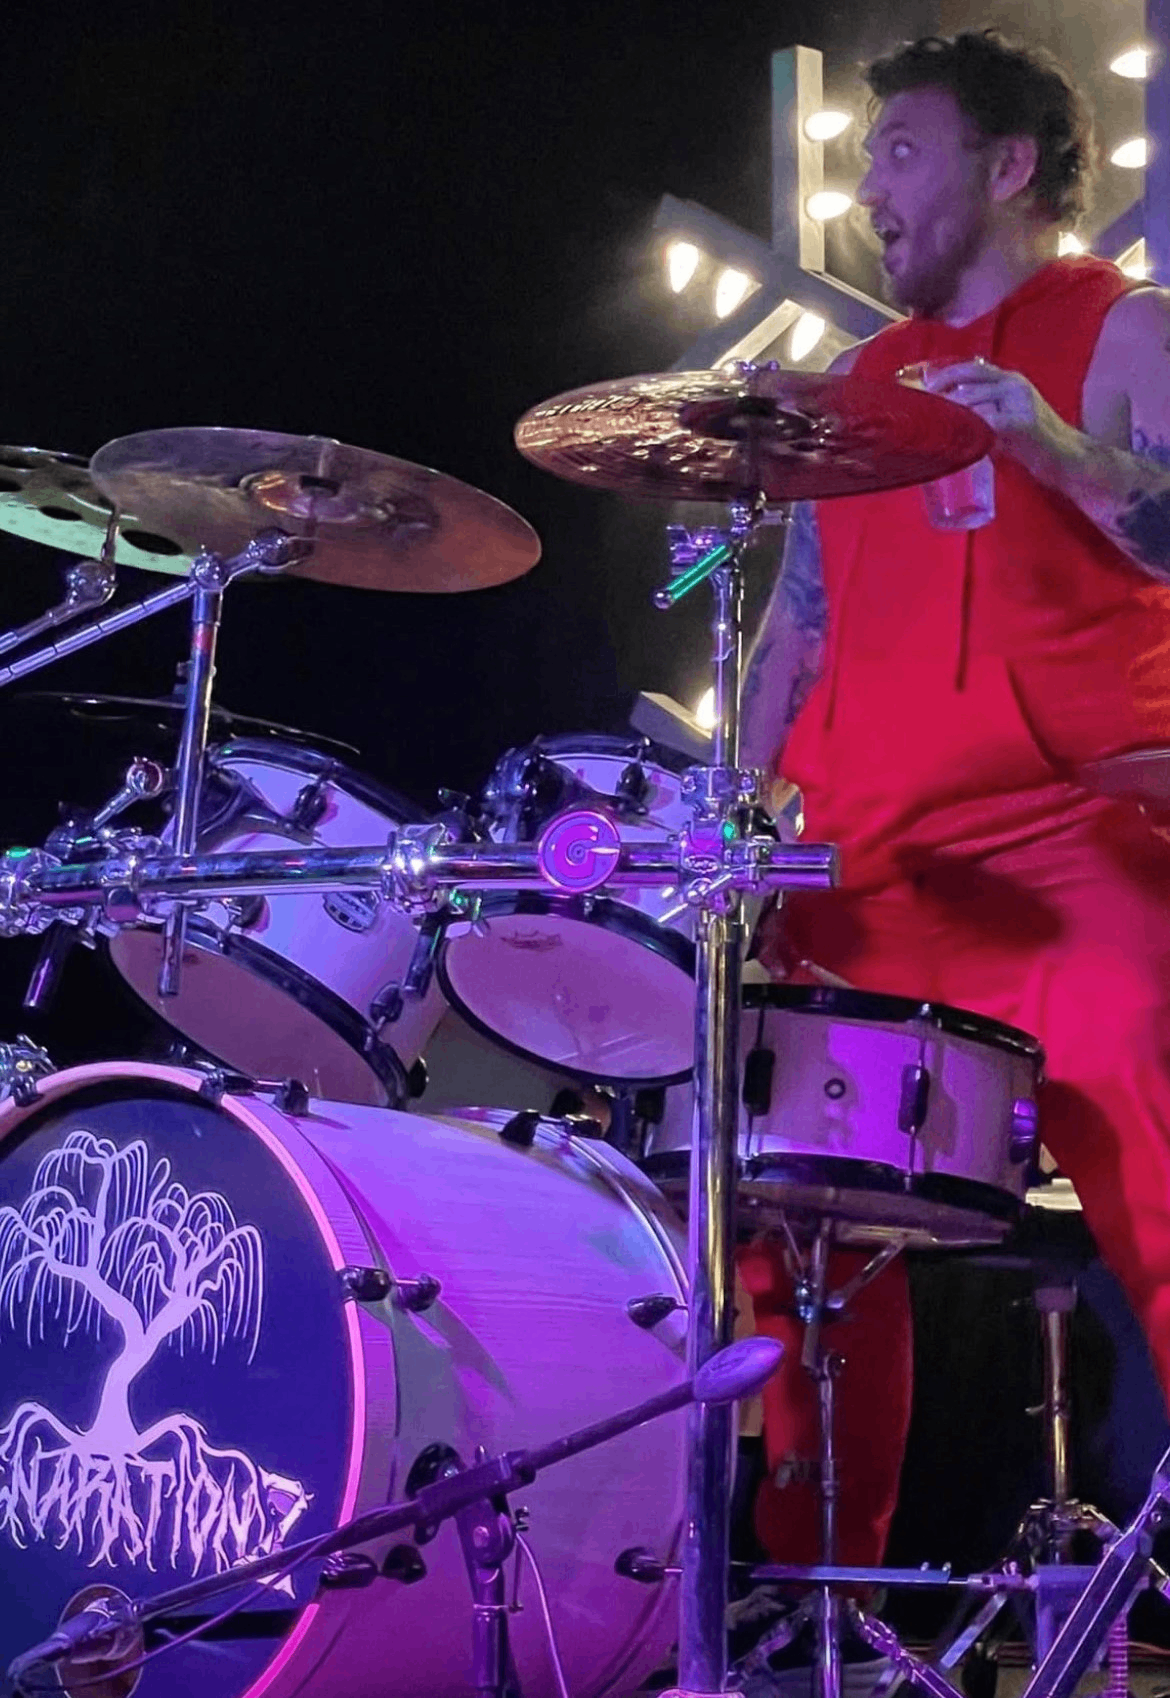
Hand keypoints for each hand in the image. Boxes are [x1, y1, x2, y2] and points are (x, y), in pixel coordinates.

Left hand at [921, 357, 1077, 470]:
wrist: (1068, 459)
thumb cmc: (1033, 443)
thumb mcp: (1003, 420)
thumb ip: (980, 413)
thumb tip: (943, 415)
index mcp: (1009, 380)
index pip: (971, 368)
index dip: (944, 374)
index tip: (920, 385)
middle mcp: (1014, 383)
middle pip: (969, 378)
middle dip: (941, 389)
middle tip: (918, 403)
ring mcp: (1020, 401)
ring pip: (975, 399)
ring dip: (949, 411)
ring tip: (929, 422)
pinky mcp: (1022, 423)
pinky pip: (988, 421)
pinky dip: (969, 427)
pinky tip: (954, 437)